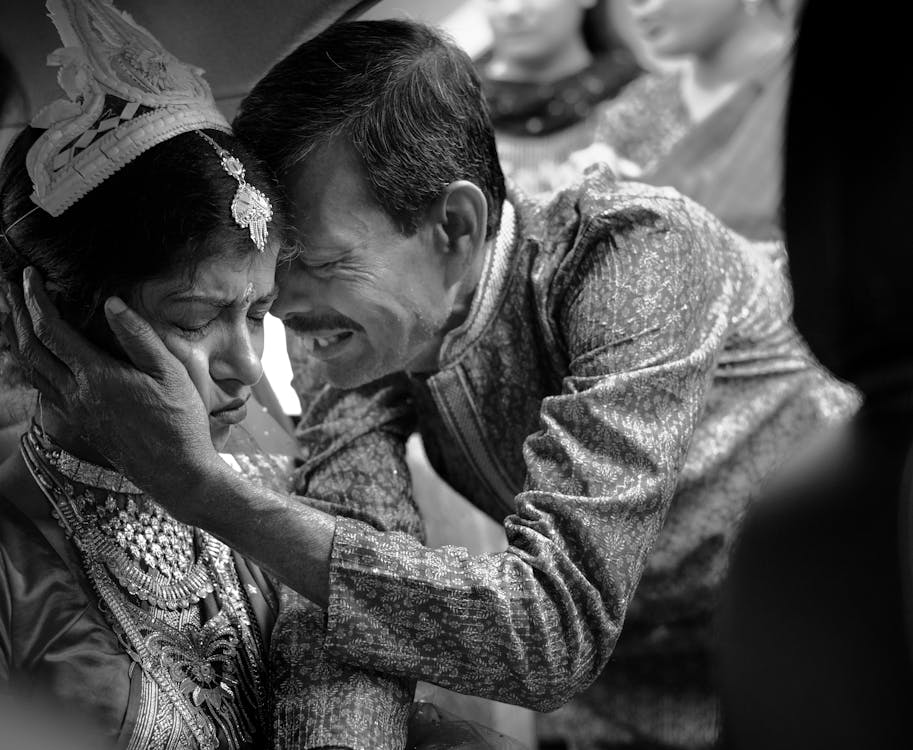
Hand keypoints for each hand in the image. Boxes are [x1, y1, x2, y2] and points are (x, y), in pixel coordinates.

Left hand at [0, 268, 218, 513]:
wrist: (176, 473)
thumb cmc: (181, 422)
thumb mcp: (171, 374)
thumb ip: (139, 337)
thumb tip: (112, 302)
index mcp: (97, 377)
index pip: (52, 331)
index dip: (35, 300)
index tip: (28, 274)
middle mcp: (76, 394)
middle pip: (30, 348)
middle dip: (16, 313)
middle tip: (8, 285)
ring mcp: (75, 412)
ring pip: (31, 370)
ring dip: (17, 338)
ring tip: (12, 315)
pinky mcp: (81, 424)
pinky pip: (42, 389)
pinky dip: (30, 365)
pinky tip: (36, 358)